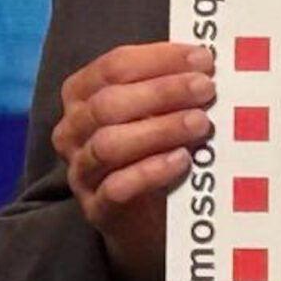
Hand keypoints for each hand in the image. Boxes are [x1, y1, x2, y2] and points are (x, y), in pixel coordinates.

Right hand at [53, 42, 216, 280]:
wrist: (141, 222)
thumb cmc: (150, 152)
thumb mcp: (153, 113)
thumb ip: (168, 87)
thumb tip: (208, 60)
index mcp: (81, 97)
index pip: (111, 67)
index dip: (157, 59)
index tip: (202, 58)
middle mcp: (72, 131)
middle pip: (108, 104)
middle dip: (161, 92)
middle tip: (206, 88)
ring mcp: (82, 171)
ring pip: (109, 144)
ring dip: (158, 130)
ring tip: (200, 123)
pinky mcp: (98, 208)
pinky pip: (116, 188)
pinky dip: (149, 172)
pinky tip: (182, 161)